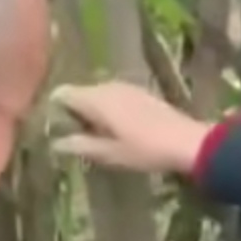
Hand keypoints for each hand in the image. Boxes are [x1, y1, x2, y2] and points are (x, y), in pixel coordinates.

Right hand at [49, 81, 211, 175]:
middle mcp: (107, 86)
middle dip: (73, 113)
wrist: (186, 141)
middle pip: (79, 93)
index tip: (54, 130)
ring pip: (96, 95)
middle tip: (74, 139)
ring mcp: (125, 87)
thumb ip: (80, 145)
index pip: (62, 94)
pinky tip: (115, 130)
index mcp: (95, 99)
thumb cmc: (144, 150)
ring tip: (94, 137)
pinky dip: (107, 110)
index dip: (54, 110)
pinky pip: (112, 97)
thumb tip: (56, 143)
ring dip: (91, 113)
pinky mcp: (139, 92)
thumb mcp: (109, 153)